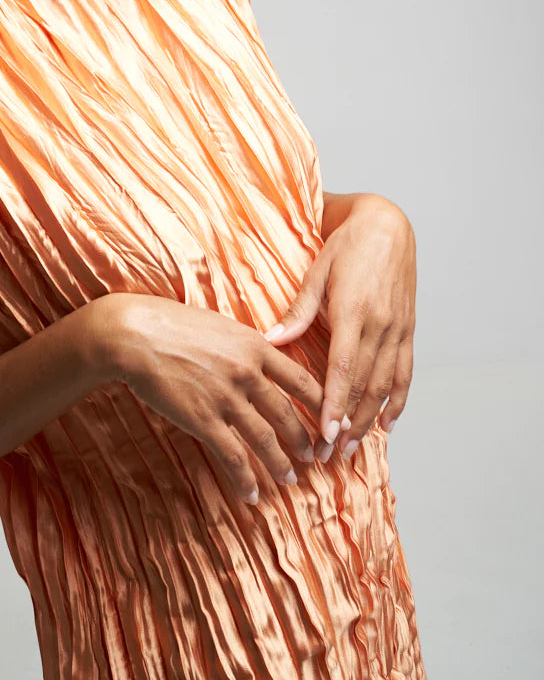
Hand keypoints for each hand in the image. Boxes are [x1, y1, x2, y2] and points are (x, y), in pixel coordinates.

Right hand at [97, 293, 325, 505]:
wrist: (136, 335)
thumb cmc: (173, 324)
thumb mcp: (221, 326)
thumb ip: (245, 346)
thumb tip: (262, 358)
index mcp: (255, 346)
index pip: (302, 379)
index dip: (321, 403)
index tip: (331, 419)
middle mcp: (248, 373)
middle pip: (288, 413)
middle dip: (304, 439)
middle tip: (314, 455)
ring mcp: (226, 397)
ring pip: (265, 439)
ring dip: (281, 463)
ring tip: (290, 477)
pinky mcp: (203, 419)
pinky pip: (233, 456)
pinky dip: (245, 479)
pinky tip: (252, 493)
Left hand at [263, 197, 416, 462]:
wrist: (387, 226)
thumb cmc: (347, 247)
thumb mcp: (317, 273)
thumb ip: (298, 311)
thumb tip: (271, 340)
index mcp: (353, 311)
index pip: (343, 368)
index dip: (334, 404)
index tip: (324, 433)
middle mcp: (379, 325)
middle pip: (364, 385)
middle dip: (347, 423)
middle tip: (329, 454)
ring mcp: (398, 329)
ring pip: (386, 385)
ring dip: (369, 419)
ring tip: (350, 447)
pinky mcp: (408, 330)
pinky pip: (406, 372)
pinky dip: (399, 400)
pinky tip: (387, 424)